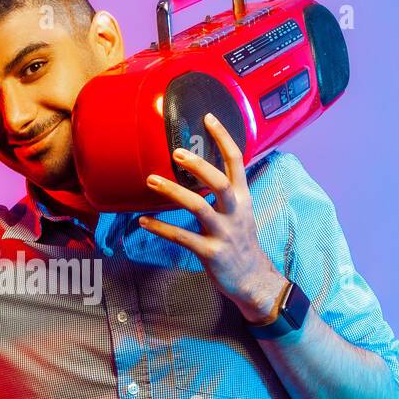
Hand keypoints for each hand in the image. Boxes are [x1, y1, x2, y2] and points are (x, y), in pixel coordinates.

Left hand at [136, 112, 286, 324]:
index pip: (236, 161)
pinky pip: (182, 237)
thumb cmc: (241, 243)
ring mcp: (224, 233)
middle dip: (198, 166)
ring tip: (151, 181)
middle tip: (175, 153)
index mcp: (243, 198)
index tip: (207, 117)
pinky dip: (161, 228)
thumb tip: (202, 170)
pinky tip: (143, 221)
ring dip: (173, 193)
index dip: (223, 138)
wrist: (254, 280)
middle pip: (219, 182)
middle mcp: (236, 212)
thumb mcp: (241, 212)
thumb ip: (225, 192)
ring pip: (198, 207)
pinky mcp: (211, 253)